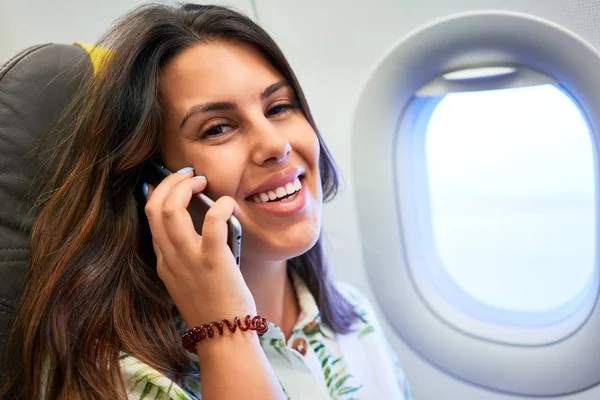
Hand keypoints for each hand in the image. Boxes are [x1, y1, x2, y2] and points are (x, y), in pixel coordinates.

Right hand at [143, 168, 255, 327]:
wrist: (224, 337)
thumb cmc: (213, 307)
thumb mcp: (188, 280)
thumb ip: (186, 254)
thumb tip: (199, 223)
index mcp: (164, 261)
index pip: (149, 218)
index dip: (158, 193)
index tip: (172, 182)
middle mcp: (171, 258)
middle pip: (154, 208)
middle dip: (169, 183)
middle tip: (189, 175)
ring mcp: (190, 260)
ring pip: (170, 211)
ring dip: (184, 189)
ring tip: (200, 182)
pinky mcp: (214, 262)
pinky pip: (212, 223)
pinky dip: (219, 206)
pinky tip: (228, 203)